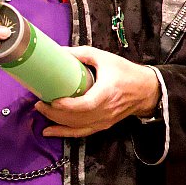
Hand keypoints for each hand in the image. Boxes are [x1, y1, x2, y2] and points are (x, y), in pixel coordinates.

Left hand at [36, 47, 160, 137]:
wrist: (147, 90)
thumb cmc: (126, 72)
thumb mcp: (105, 58)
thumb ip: (82, 54)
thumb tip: (58, 51)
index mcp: (107, 93)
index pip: (86, 105)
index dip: (67, 105)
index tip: (52, 100)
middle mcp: (106, 110)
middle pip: (77, 117)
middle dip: (54, 112)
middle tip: (38, 102)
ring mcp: (104, 120)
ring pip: (77, 126)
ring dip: (56, 121)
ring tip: (41, 110)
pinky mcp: (102, 125)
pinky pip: (81, 132)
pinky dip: (64, 133)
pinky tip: (49, 131)